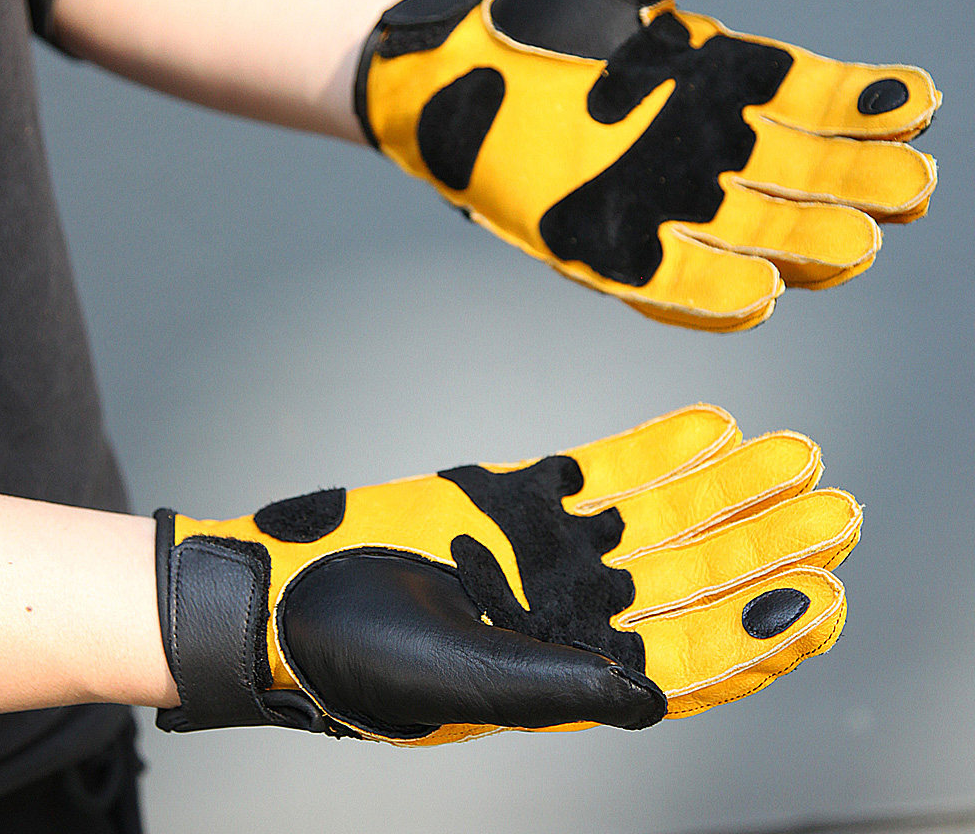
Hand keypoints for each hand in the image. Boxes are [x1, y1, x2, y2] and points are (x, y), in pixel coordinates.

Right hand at [154, 404, 859, 741]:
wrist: (284, 593)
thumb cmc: (355, 656)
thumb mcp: (457, 686)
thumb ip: (559, 688)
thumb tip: (657, 695)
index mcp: (573, 674)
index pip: (691, 658)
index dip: (761, 630)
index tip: (824, 599)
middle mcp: (578, 612)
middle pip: (694, 574)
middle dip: (767, 543)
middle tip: (837, 510)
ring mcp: (554, 550)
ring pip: (663, 514)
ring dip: (729, 487)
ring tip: (795, 456)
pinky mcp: (521, 499)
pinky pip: (604, 471)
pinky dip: (658, 449)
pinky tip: (710, 428)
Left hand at [354, 0, 938, 330]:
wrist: (452, 69)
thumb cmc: (539, 17)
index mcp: (716, 89)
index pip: (810, 103)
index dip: (866, 108)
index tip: (919, 105)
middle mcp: (695, 154)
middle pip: (794, 180)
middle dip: (853, 188)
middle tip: (909, 191)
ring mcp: (652, 207)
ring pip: (746, 236)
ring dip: (801, 246)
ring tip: (856, 246)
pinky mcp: (600, 250)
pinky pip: (666, 279)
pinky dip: (709, 290)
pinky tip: (759, 295)